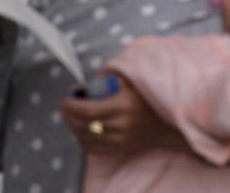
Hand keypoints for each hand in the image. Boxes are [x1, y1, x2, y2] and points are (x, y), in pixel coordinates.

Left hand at [59, 74, 186, 154]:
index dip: (71, 106)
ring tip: (71, 117)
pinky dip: (82, 140)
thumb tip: (83, 87)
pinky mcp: (120, 148)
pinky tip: (79, 130)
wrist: (165, 123)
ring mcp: (121, 139)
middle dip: (69, 115)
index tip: (64, 100)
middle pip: (84, 124)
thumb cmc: (146, 98)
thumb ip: (109, 82)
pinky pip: (93, 148)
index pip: (88, 109)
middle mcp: (121, 124)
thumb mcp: (131, 83)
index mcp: (123, 105)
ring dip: (73, 127)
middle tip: (64, 106)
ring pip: (86, 137)